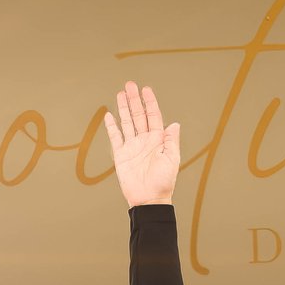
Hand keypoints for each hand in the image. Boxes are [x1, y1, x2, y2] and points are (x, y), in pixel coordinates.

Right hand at [103, 79, 178, 207]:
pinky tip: (109, 115)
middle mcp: (144, 140)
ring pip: (127, 122)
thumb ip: (171, 141)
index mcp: (158, 140)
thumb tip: (174, 124)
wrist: (149, 199)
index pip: (153, 116)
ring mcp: (132, 146)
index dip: (150, 102)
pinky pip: (115, 137)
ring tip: (120, 94)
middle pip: (138, 115)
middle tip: (130, 85)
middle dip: (134, 100)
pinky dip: (112, 127)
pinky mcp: (121, 155)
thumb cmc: (163, 182)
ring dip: (124, 108)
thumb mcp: (172, 160)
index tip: (146, 89)